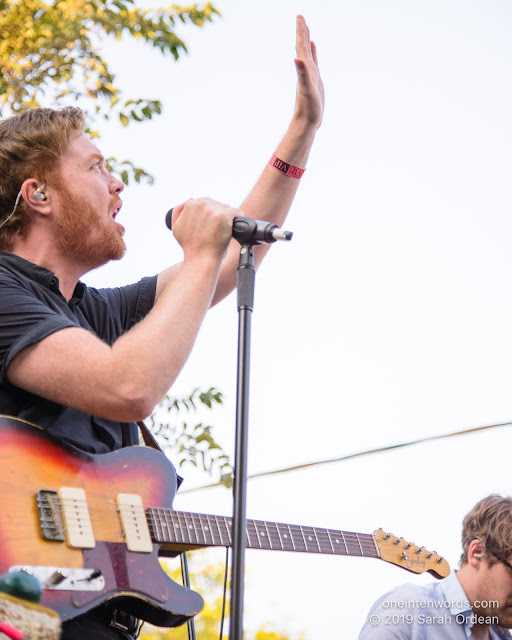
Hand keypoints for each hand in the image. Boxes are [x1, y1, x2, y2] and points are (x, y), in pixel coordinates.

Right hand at [171, 197, 237, 260]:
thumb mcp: (176, 227)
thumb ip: (179, 211)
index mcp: (190, 205)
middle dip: (219, 215)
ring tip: (222, 231)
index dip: (211, 214)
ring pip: (226, 208)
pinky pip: (236, 212)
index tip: (213, 223)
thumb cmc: (190, 246)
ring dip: (227, 218)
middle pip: (217, 204)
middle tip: (217, 229)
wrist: (200, 259)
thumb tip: (190, 199)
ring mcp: (212, 210)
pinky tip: (235, 226)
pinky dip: (238, 218)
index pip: (206, 203)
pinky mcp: (223, 216)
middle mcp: (200, 204)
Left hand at [293, 15, 324, 129]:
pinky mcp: (314, 81)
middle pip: (302, 47)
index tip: (300, 17)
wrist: (307, 121)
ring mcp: (310, 75)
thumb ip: (302, 73)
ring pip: (307, 53)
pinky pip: (313, 62)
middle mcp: (306, 70)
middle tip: (301, 17)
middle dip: (302, 32)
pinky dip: (313, 53)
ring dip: (306, 41)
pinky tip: (312, 49)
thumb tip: (296, 58)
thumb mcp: (306, 89)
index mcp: (305, 69)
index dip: (301, 32)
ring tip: (306, 30)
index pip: (301, 46)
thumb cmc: (307, 107)